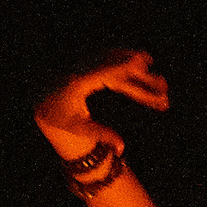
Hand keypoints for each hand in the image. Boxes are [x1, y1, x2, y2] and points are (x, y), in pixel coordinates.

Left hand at [35, 50, 170, 159]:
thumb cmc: (58, 116)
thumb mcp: (77, 128)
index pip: (106, 74)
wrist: (42, 98)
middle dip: (142, 78)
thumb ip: (101, 135)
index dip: (124, 68)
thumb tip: (123, 149)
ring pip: (115, 60)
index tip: (143, 65)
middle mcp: (83, 69)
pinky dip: (126, 58)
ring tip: (159, 77)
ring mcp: (86, 63)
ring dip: (137, 66)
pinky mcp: (88, 62)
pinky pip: (109, 57)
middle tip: (165, 87)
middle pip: (117, 69)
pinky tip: (143, 62)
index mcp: (78, 82)